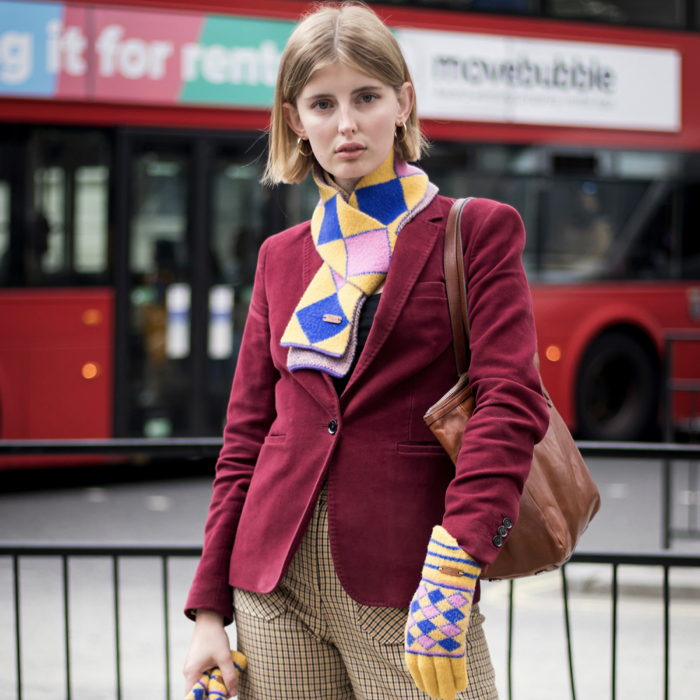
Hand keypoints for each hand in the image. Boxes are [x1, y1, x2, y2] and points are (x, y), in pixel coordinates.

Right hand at [184, 610, 243, 698]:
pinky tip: (224, 671)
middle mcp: (189, 673)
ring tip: (227, 679)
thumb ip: (229, 676)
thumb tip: (233, 694)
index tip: (219, 697)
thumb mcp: (224, 657)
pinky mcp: (198, 663)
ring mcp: (193, 668)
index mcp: (191, 674)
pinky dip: (214, 676)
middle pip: (200, 692)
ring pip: (204, 683)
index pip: (194, 698)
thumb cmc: (215, 637)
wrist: (209, 620)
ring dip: (215, 684)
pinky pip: (205, 676)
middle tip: (228, 689)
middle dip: (213, 693)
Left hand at [404, 526, 480, 699]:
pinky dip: (459, 677)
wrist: (445, 578)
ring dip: (447, 688)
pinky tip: (462, 686)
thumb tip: (424, 643)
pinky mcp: (455, 638)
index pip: (412, 663)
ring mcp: (439, 639)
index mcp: (412, 633)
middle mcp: (423, 639)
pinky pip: (457, 664)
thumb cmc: (434, 592)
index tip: (424, 689)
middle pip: (427, 672)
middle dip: (433, 688)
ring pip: (443, 672)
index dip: (419, 679)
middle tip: (440, 698)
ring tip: (450, 698)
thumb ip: (421, 629)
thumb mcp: (419, 611)